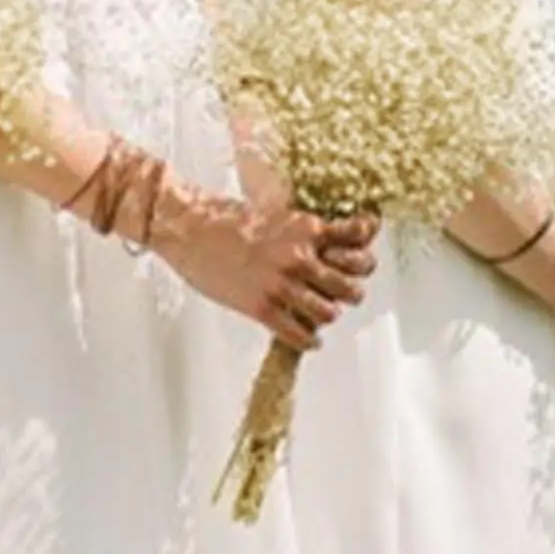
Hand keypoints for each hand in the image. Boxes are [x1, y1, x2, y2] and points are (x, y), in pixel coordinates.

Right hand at [153, 185, 377, 348]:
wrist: (190, 230)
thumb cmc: (226, 219)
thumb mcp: (275, 213)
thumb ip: (301, 229)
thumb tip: (319, 240)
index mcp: (306, 227)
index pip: (356, 240)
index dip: (364, 255)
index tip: (363, 262)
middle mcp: (301, 256)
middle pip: (348, 283)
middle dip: (352, 292)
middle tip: (347, 295)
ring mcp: (282, 284)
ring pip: (329, 311)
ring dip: (329, 316)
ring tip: (324, 316)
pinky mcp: (262, 307)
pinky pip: (298, 332)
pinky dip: (309, 340)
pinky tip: (311, 340)